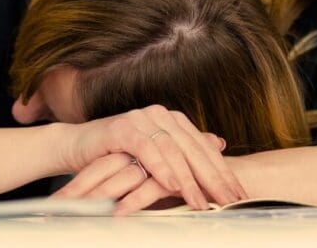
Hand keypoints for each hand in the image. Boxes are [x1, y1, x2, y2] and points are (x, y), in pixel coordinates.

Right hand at [56, 106, 247, 211]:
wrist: (78, 146)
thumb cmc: (118, 154)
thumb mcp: (156, 156)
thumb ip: (185, 149)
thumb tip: (220, 142)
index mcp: (173, 120)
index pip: (203, 147)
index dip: (222, 171)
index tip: (237, 194)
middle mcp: (160, 115)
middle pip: (193, 148)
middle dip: (213, 177)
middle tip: (228, 201)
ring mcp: (141, 118)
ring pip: (172, 150)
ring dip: (188, 178)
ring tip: (200, 201)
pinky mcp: (122, 127)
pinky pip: (146, 148)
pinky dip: (161, 167)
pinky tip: (172, 185)